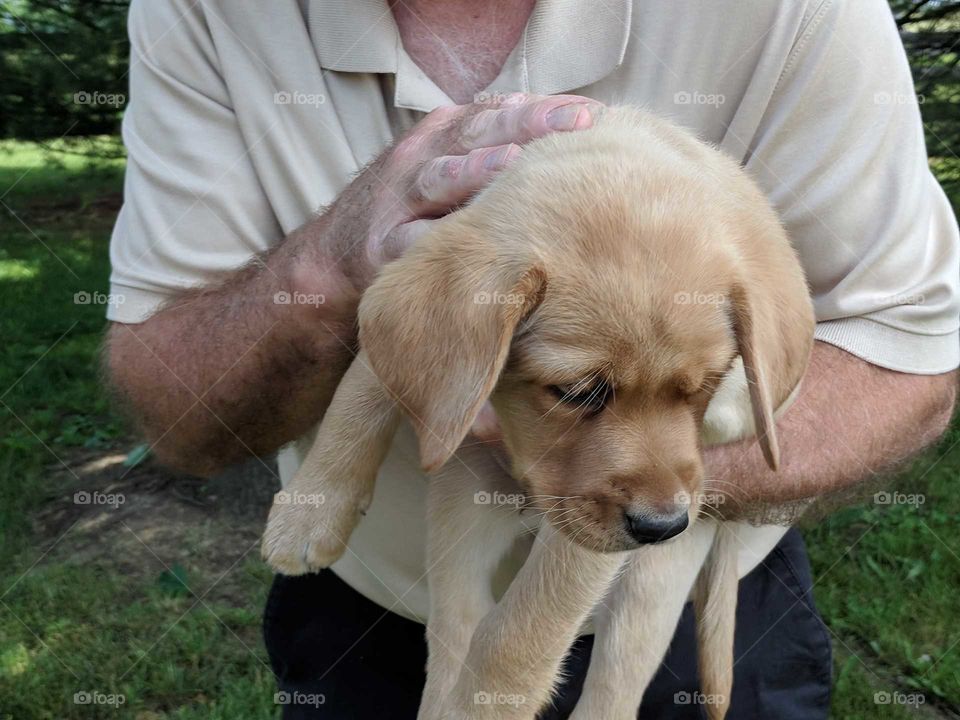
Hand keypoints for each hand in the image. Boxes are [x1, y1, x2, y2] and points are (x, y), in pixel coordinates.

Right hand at [329, 93, 601, 290]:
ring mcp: (398, 202)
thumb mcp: (445, 166)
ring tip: (512, 163)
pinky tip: (463, 240)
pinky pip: (413, 243)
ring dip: (476, 170)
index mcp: (442, 135)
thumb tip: (568, 129)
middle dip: (529, 125)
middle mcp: (421, 158)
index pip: (499, 111)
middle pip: (478, 134)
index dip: (546, 109)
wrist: (332, 257)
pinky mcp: (384, 248)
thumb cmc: (409, 210)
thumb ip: (494, 147)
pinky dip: (436, 239)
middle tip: (578, 123)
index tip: (595, 111)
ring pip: (440, 179)